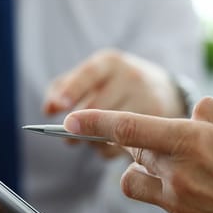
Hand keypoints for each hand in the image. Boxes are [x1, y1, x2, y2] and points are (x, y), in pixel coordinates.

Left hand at [44, 49, 183, 157]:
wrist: (164, 90)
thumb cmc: (114, 84)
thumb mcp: (92, 77)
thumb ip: (62, 88)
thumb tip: (48, 110)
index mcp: (110, 63)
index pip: (89, 75)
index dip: (72, 90)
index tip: (58, 106)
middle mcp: (131, 77)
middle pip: (96, 108)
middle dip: (76, 125)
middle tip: (67, 136)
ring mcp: (147, 99)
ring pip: (110, 129)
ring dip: (92, 139)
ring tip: (89, 137)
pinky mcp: (158, 122)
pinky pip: (124, 145)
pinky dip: (109, 149)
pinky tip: (108, 143)